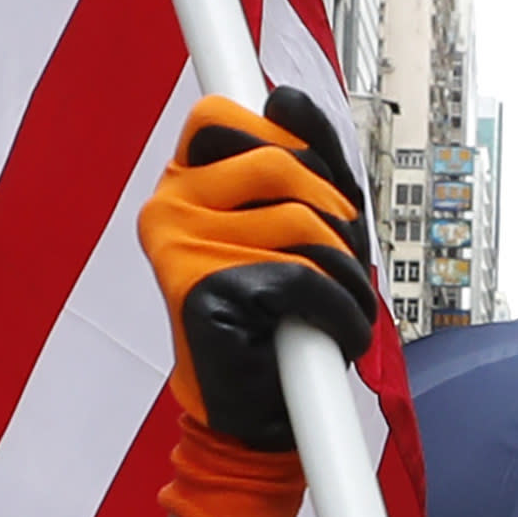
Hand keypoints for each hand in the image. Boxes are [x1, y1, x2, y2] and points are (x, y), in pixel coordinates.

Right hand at [137, 89, 377, 516]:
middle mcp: (168, 206)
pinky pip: (304, 276)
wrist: (255, 419)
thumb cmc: (283, 320)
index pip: (227, 115)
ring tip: (343, 308)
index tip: (322, 179)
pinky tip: (335, 336)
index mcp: (184, 184)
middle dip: (338, 211)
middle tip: (345, 261)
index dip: (293, 133)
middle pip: (281, 160)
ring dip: (349, 272)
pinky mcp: (201, 289)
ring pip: (305, 221)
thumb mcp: (302, 227)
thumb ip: (302, 162)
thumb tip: (287, 96)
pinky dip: (341, 311)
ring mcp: (178, 246)